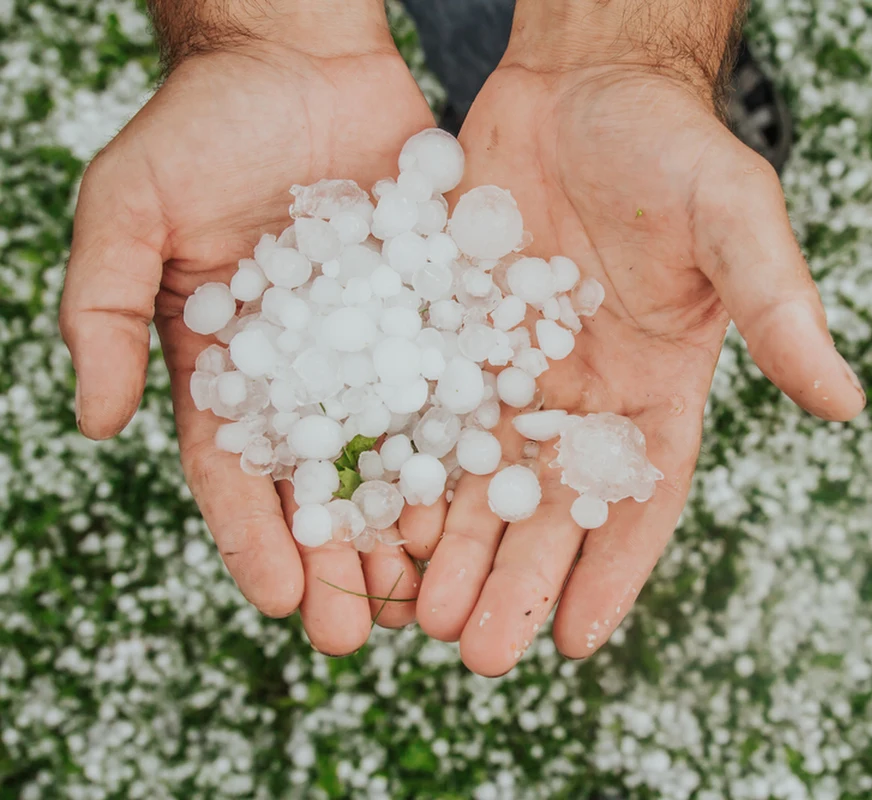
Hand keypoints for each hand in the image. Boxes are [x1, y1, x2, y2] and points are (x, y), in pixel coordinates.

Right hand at [59, 24, 433, 653]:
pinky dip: (466, 449)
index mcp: (227, 367)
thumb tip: (96, 424)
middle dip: (337, 561)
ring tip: (427, 595)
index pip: (237, 472)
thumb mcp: (128, 210)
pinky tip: (485, 500)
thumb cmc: (202, 127)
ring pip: (395, 456)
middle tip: (358, 635)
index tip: (281, 601)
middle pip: (322, 485)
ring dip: (408, 528)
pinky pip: (455, 389)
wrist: (300, 59)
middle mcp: (307, 372)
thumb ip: (102, 311)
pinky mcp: (435, 316)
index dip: (256, 538)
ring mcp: (376, 348)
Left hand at [402, 63, 864, 674]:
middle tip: (474, 653)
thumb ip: (780, 310)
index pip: (641, 498)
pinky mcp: (454, 333)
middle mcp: (584, 393)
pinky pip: (425, 413)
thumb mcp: (735, 221)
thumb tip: (846, 403)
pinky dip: (403, 469)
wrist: (584, 82)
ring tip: (415, 614)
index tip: (574, 642)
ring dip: (451, 546)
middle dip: (514, 579)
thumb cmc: (673, 147)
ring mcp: (514, 366)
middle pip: (550, 507)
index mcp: (659, 386)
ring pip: (479, 475)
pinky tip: (373, 520)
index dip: (611, 569)